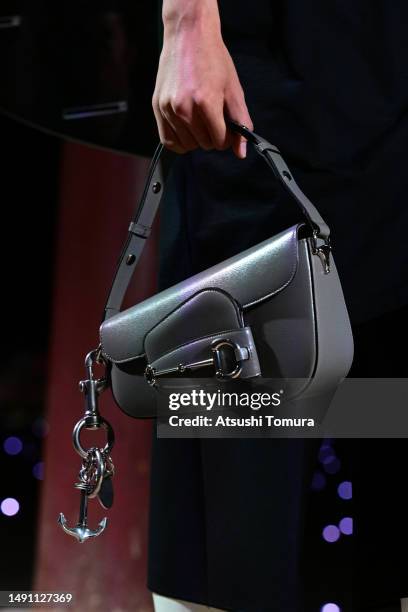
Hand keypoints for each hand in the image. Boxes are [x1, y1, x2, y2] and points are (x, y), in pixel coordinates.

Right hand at [152, 4, 252, 158]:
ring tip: (200, 120)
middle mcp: (184, 108)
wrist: (188, 35)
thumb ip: (240, 122)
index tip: (227, 126)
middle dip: (212, 136)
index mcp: (206, 103)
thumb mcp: (233, 89)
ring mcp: (168, 108)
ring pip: (187, 145)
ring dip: (196, 138)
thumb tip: (241, 152)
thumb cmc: (213, 59)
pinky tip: (187, 131)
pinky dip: (179, 142)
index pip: (219, 142)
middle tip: (213, 119)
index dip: (226, 137)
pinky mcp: (157, 107)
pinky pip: (168, 141)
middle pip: (204, 145)